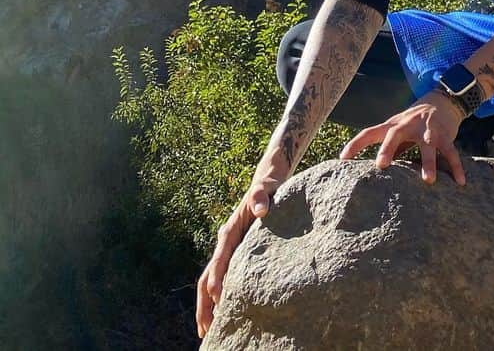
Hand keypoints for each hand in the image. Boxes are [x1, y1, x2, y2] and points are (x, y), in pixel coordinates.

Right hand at [195, 152, 288, 338]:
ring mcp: (229, 251)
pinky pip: (224, 280)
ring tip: (208, 331)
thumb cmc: (268, 187)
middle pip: (207, 277)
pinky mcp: (237, 256)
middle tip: (205, 330)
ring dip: (208, 306)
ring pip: (212, 282)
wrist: (267, 183)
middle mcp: (224, 244)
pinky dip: (220, 299)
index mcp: (229, 231)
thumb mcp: (267, 188)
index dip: (217, 279)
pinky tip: (225, 314)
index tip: (219, 299)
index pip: (219, 259)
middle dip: (204, 304)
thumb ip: (262, 196)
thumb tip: (261, 210)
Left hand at [338, 90, 467, 185]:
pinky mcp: (444, 134)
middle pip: (395, 134)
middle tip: (381, 165)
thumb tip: (367, 173)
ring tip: (428, 180)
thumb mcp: (397, 132)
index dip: (355, 145)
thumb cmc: (412, 124)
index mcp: (392, 125)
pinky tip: (460, 181)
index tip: (342, 159)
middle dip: (388, 148)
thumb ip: (387, 148)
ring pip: (427, 145)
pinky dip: (456, 166)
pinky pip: (450, 151)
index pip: (369, 132)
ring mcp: (427, 128)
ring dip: (428, 162)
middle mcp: (408, 124)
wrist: (441, 102)